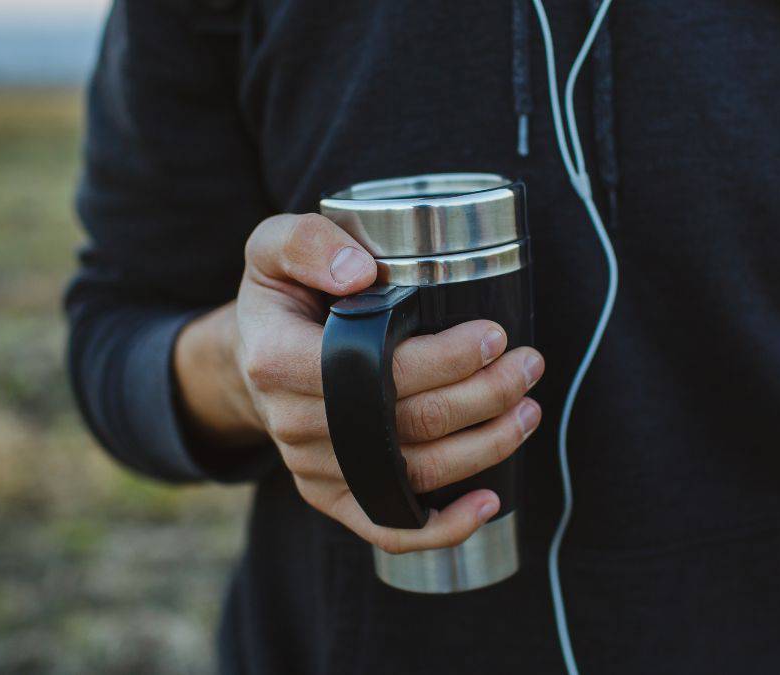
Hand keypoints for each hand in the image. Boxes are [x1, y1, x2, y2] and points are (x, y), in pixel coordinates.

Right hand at [208, 213, 542, 553]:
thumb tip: (358, 272)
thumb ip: (307, 242)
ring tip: (528, 409)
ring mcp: (314, 468)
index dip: (446, 359)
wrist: (250, 357)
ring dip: (485, 446)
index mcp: (278, 359)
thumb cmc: (282, 298)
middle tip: (529, 364)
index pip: (375, 369)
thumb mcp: (272, 247)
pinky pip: (386, 527)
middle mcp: (294, 423)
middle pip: (408, 423)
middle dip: (484, 395)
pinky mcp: (331, 497)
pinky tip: (488, 504)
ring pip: (413, 473)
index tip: (496, 334)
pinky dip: (443, 528)